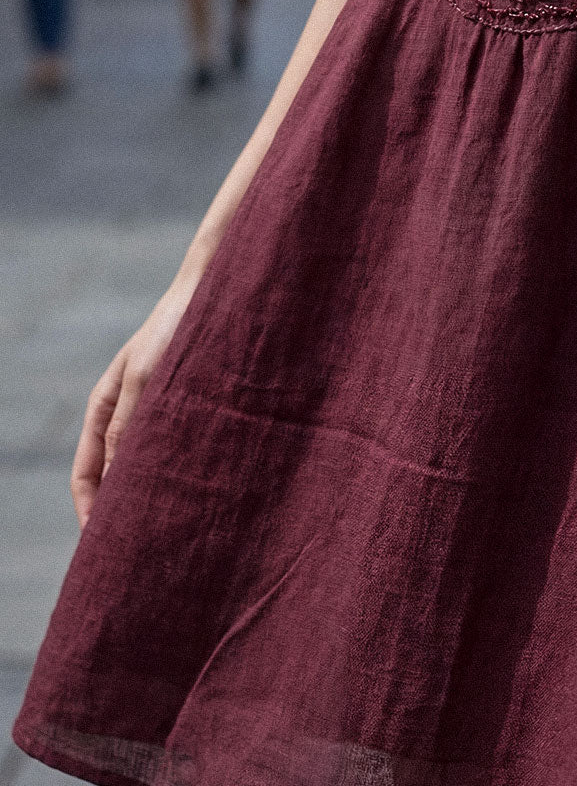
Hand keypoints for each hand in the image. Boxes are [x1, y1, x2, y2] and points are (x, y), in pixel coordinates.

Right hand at [70, 273, 196, 528]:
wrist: (221, 291)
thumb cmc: (178, 327)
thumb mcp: (145, 377)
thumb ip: (127, 426)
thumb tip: (114, 481)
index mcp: (104, 407)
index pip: (86, 473)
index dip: (89, 512)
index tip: (99, 547)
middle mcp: (129, 414)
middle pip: (115, 476)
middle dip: (120, 513)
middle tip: (137, 554)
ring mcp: (160, 412)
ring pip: (149, 467)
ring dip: (154, 497)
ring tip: (171, 534)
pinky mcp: (192, 408)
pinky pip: (179, 451)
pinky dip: (181, 475)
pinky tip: (201, 496)